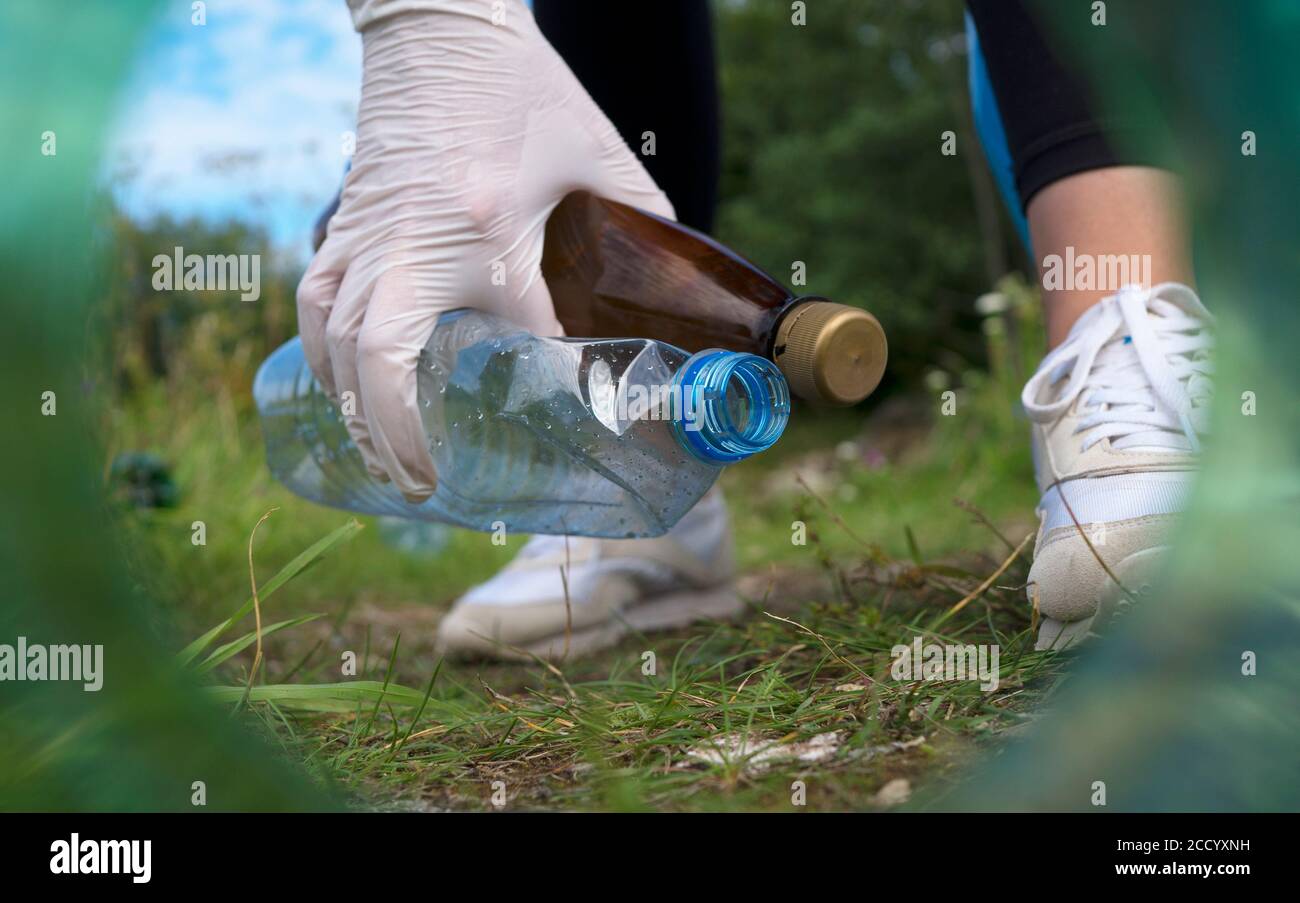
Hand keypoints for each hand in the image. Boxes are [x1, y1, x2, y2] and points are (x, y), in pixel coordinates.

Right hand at [297, 1, 672, 501]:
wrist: (438, 24)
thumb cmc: (520, 84)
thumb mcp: (596, 153)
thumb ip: (638, 219)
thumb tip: (668, 282)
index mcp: (485, 225)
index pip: (515, 331)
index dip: (543, 379)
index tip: (568, 416)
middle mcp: (409, 239)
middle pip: (379, 361)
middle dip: (395, 436)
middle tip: (423, 488)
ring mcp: (366, 232)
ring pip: (334, 341)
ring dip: (351, 410)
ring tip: (379, 460)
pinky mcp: (342, 220)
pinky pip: (314, 302)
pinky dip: (322, 354)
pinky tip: (336, 385)